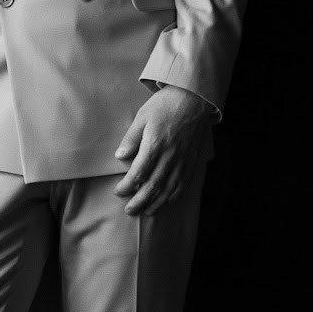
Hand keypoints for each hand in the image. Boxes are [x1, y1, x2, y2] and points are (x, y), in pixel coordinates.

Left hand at [114, 87, 212, 216]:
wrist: (194, 99)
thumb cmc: (165, 105)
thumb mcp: (142, 116)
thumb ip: (131, 138)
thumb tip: (120, 156)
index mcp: (155, 145)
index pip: (138, 173)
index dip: (127, 186)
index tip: (119, 191)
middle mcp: (170, 157)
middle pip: (153, 187)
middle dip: (139, 201)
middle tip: (129, 210)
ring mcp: (183, 161)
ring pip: (168, 190)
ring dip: (156, 204)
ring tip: (145, 212)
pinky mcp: (192, 162)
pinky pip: (183, 185)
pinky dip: (173, 197)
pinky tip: (166, 203)